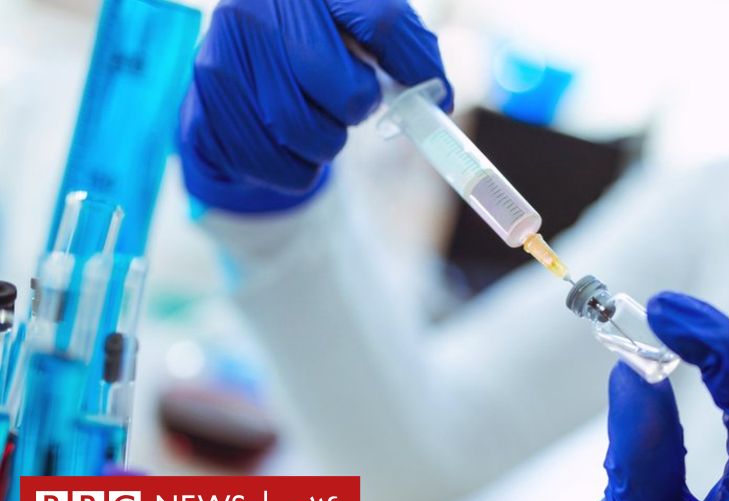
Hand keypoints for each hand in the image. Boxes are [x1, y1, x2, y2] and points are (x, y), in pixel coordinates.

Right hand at [179, 0, 451, 212]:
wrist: (234, 74)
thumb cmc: (310, 46)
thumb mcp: (353, 25)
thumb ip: (401, 45)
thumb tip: (438, 96)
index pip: (382, 22)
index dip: (416, 65)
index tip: (433, 96)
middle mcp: (253, 8)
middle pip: (350, 93)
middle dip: (358, 109)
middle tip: (348, 102)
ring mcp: (220, 60)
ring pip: (310, 136)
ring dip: (326, 142)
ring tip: (311, 118)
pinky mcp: (202, 112)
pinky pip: (280, 168)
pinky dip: (297, 169)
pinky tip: (283, 141)